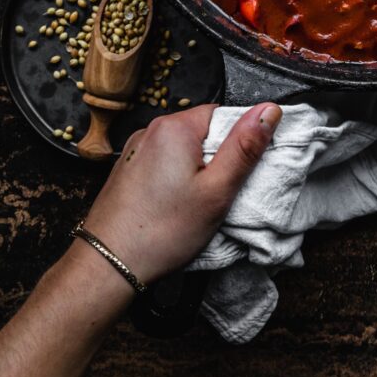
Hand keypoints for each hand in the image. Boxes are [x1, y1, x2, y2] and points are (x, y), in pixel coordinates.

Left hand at [83, 102, 280, 283]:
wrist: (107, 265)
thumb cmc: (163, 231)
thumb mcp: (217, 191)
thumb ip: (245, 147)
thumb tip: (269, 111)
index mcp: (175, 127)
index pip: (223, 114)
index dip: (236, 143)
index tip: (235, 173)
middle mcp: (151, 130)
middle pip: (202, 131)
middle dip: (215, 158)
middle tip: (216, 194)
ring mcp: (135, 150)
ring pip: (183, 148)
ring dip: (194, 169)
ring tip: (192, 204)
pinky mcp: (126, 169)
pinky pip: (162, 162)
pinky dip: (174, 178)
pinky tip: (172, 206)